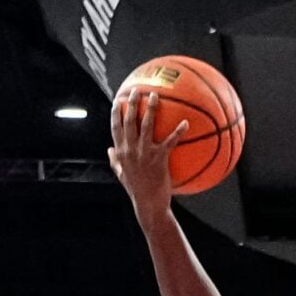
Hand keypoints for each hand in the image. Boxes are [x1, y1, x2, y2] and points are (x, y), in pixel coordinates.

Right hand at [107, 86, 185, 215]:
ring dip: (150, 109)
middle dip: (132, 103)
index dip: (115, 113)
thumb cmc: (136, 190)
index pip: (115, 128)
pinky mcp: (159, 159)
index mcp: (121, 153)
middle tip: (137, 90)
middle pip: (129, 121)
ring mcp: (144, 153)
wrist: (148, 204)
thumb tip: (109, 150)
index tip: (117, 101)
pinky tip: (186, 122)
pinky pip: (170, 141)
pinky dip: (178, 131)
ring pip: (146, 125)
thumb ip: (114, 161)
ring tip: (155, 96)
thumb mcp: (121, 175)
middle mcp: (130, 150)